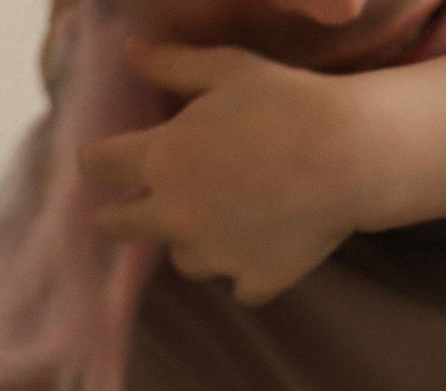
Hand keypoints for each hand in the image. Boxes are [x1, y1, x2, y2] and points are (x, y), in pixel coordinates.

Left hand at [86, 40, 371, 305]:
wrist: (349, 155)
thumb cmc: (288, 102)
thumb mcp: (227, 69)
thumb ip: (173, 64)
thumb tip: (131, 50)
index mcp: (161, 158)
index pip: (98, 166)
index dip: (96, 161)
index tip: (100, 162)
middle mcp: (178, 214)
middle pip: (120, 226)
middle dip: (117, 216)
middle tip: (121, 213)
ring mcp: (217, 253)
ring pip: (185, 258)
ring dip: (193, 242)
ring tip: (216, 224)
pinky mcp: (257, 278)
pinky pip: (240, 285)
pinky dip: (248, 271)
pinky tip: (263, 250)